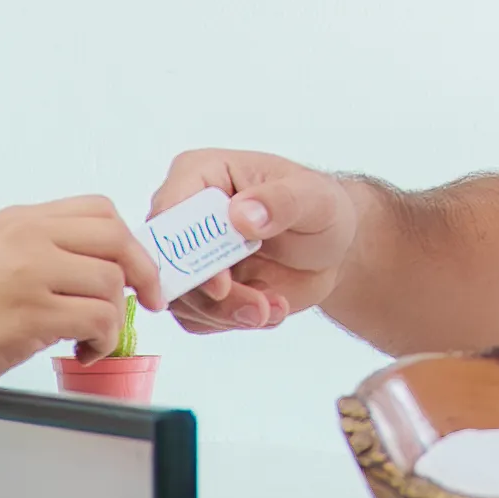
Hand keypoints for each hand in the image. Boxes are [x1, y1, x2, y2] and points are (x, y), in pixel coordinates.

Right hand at [0, 196, 161, 391]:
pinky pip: (98, 319)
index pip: (100, 210)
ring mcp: (30, 272)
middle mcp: (26, 236)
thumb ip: (36, 253)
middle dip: (142, 272)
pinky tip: (82, 351)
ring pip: (112, 282)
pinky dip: (102, 340)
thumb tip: (92, 273)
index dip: (127, 241)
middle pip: (118, 238)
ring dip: (113, 318)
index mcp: (17, 219)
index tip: (135, 270)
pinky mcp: (31, 313)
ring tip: (90, 339)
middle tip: (144, 302)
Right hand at [145, 150, 366, 333]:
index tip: (221, 284)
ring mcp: (188, 255)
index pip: (168, 211)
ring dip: (228, 313)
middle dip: (208, 296)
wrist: (332, 249)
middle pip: (166, 263)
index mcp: (199, 174)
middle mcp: (184, 215)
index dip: (183, 251)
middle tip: (258, 309)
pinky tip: (271, 309)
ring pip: (181, 298)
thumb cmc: (319, 208)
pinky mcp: (199, 290)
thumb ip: (280, 202)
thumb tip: (241, 215)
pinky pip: (197, 318)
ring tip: (273, 308)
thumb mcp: (314, 198)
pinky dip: (233, 322)